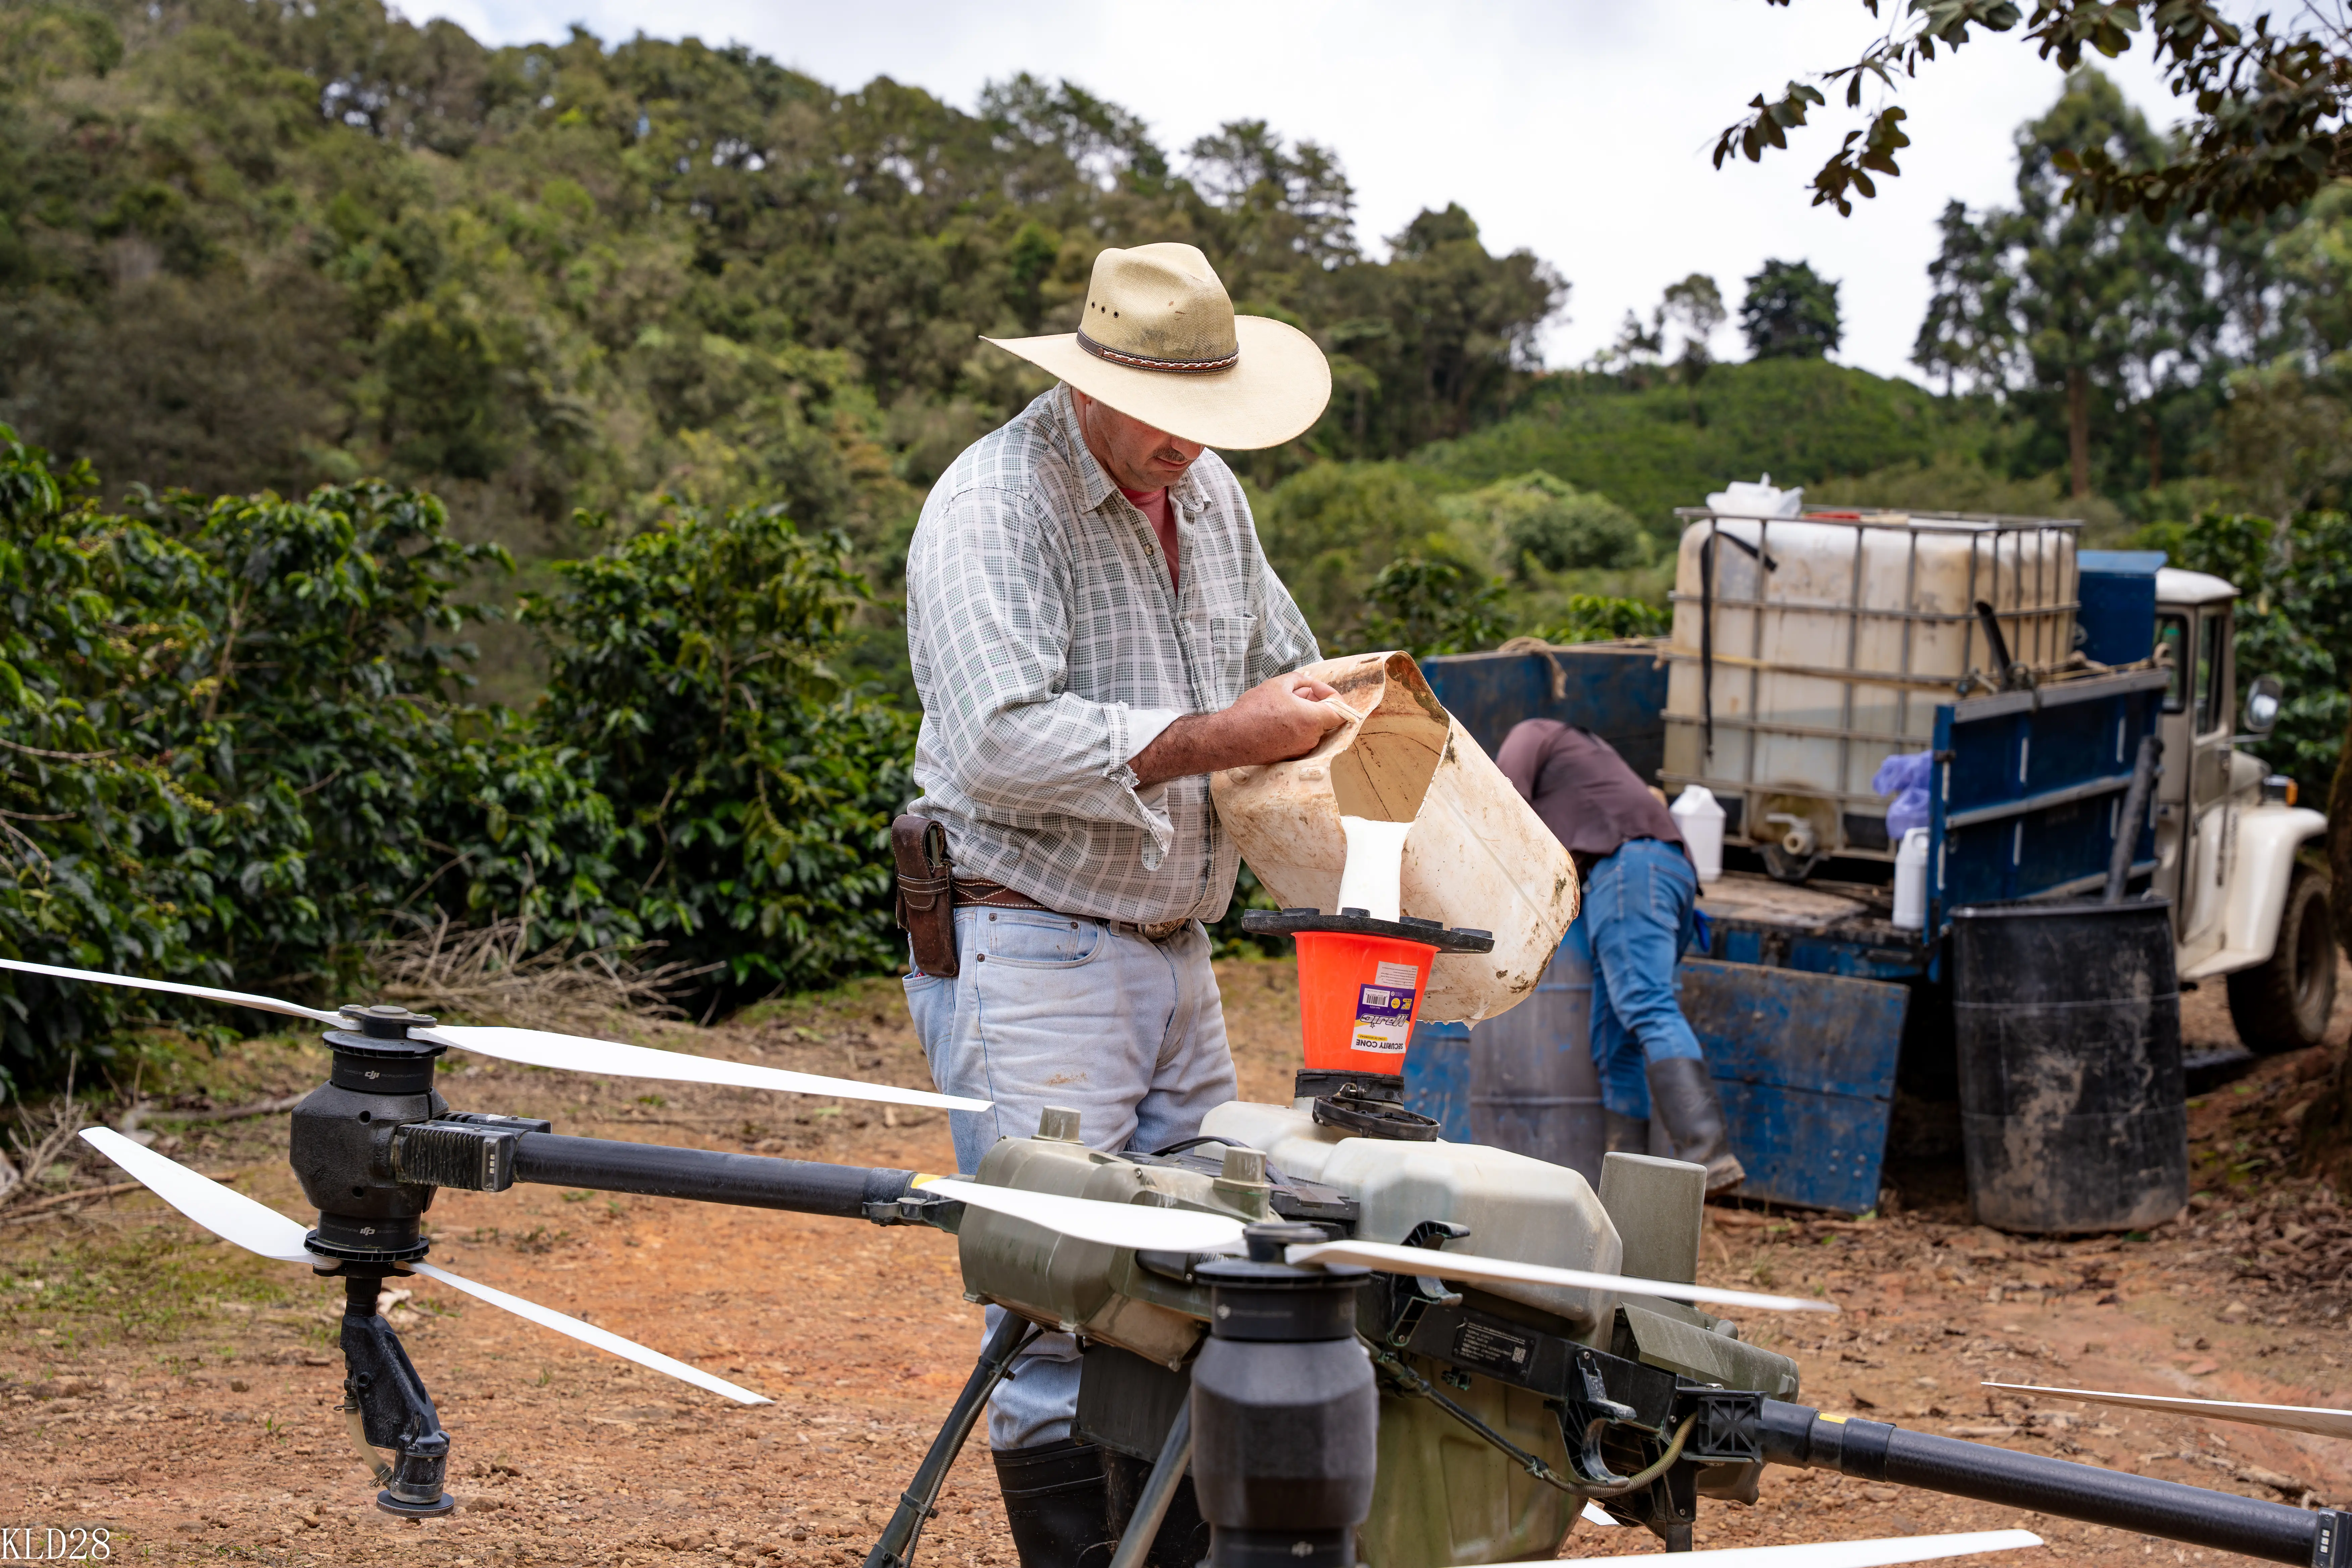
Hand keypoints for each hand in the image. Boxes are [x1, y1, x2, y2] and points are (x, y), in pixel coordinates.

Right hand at [1131, 672, 1347, 788]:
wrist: (1230, 738)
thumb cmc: (1254, 710)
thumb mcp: (1279, 684)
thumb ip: (1303, 681)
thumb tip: (1312, 686)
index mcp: (1313, 719)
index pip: (1342, 713)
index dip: (1335, 699)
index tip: (1321, 692)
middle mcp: (1311, 739)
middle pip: (1326, 720)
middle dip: (1316, 705)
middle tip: (1299, 693)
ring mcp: (1301, 751)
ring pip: (1312, 730)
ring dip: (1304, 717)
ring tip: (1282, 705)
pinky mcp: (1290, 757)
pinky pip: (1300, 740)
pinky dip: (1294, 729)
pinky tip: (1276, 720)